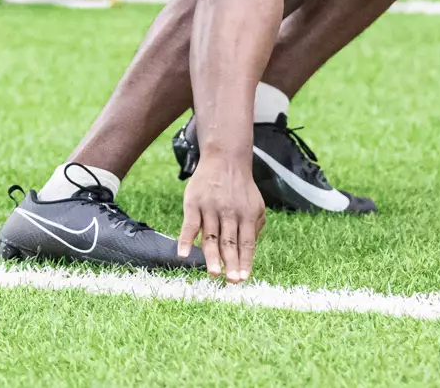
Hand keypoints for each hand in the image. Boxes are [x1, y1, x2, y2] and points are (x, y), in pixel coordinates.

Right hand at [178, 155, 264, 283]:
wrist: (225, 158)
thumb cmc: (240, 187)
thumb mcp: (255, 204)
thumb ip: (254, 226)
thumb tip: (249, 252)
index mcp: (247, 214)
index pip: (246, 242)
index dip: (245, 261)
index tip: (243, 279)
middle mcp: (229, 212)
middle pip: (230, 241)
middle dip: (231, 262)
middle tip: (231, 281)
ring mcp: (210, 207)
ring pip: (211, 236)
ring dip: (212, 256)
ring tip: (213, 273)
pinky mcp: (193, 203)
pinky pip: (190, 224)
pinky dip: (186, 240)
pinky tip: (184, 254)